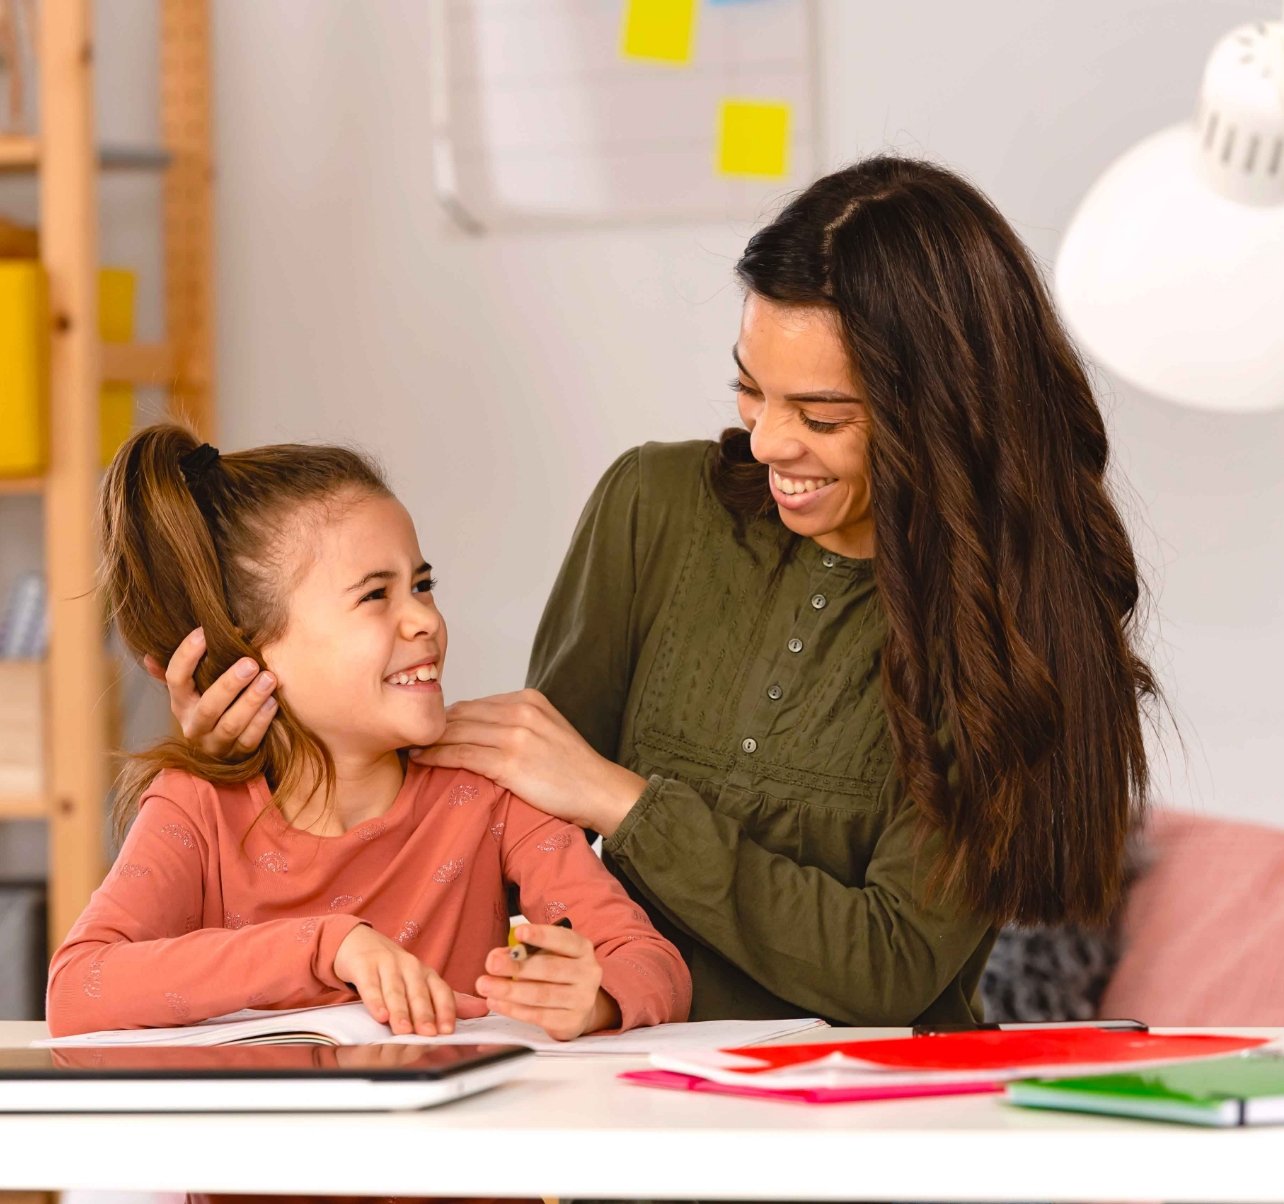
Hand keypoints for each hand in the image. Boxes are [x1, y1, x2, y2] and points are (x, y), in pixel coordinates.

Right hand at [142, 626, 276, 759]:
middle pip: (209, 706)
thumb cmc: (211, 706)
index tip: (204, 632)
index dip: (186, 656)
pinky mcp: (238, 755)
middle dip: (230, 684)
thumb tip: (149, 654)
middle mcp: (194, 725)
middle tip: (250, 663)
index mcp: (181, 704)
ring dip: (251, 701)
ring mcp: (215, 743)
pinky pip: (250, 740)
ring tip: (269, 679)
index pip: (176, 679)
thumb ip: (178, 672)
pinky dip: (262, 721)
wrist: (223, 751)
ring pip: (231, 725)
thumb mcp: (192, 690)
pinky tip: (273, 702)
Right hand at [332, 924, 488, 1036]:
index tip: (448, 1030)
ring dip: (400, 1010)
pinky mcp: (365, 966)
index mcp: (426, 973)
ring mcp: (387, 964)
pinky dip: (376, 1001)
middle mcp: (410, 966)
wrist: (360, 943)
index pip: (441, 991)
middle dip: (425, 1014)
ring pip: (396, 990)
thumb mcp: (422, 983)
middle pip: (419, 992)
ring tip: (404, 1030)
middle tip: (428, 1034)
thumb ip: (448, 1000)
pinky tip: (380, 1015)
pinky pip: (371, 985)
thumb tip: (483, 1010)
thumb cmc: (394, 970)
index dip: (446, 1010)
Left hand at [411, 689, 646, 836]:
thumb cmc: (574, 770)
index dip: (447, 718)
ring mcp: (516, 735)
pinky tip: (422, 760)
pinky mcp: (510, 761)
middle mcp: (521, 710)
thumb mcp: (548, 731)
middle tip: (406, 737)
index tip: (426, 730)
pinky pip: (462, 754)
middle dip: (432, 727)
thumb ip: (517, 724)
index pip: (475, 704)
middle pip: (461, 714)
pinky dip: (437, 756)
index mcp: (529, 699)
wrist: (601, 791)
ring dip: (428, 741)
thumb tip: (479, 731)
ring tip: (407, 749)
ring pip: (457, 732)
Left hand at [476, 922, 620, 1040]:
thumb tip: (495, 957)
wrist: (579, 1007)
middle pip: (550, 968)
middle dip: (517, 966)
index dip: (541, 935)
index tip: (519, 932)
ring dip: (510, 990)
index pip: (563, 939)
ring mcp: (582, 999)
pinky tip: (496, 1002)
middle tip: (492, 964)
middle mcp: (588, 972)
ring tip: (485, 985)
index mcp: (582, 949)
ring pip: (542, 994)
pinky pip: (538, 1016)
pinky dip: (514, 1009)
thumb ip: (520, 953)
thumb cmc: (557, 974)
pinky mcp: (571, 1022)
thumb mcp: (544, 955)